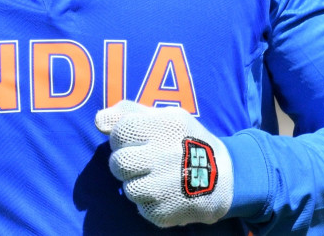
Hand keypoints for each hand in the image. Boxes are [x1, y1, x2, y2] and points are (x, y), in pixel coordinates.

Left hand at [95, 100, 233, 226]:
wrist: (223, 178)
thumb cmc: (185, 142)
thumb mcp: (165, 117)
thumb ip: (129, 112)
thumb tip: (99, 120)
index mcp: (166, 126)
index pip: (121, 131)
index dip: (122, 137)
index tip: (134, 140)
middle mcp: (166, 155)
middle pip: (118, 162)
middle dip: (125, 162)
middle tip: (142, 161)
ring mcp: (166, 186)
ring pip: (127, 188)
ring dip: (137, 183)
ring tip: (156, 177)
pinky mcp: (165, 211)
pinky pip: (141, 208)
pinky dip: (149, 202)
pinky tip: (165, 193)